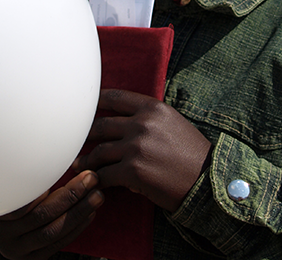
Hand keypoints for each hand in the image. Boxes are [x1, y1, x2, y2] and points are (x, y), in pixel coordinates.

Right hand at [0, 170, 103, 259]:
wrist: (2, 230)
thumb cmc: (12, 196)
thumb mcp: (12, 183)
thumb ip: (29, 173)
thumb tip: (60, 148)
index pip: (21, 195)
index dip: (45, 182)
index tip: (67, 165)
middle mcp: (1, 233)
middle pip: (41, 214)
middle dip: (71, 195)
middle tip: (91, 178)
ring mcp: (15, 249)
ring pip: (52, 231)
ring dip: (79, 212)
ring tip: (97, 195)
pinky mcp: (30, 259)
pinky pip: (57, 244)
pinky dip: (76, 228)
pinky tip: (90, 213)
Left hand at [75, 89, 211, 212]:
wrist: (206, 182)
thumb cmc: (190, 154)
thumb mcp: (173, 123)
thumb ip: (148, 117)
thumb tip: (121, 118)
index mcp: (152, 108)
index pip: (114, 98)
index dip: (94, 103)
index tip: (83, 109)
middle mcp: (143, 123)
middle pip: (100, 125)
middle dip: (85, 135)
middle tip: (76, 142)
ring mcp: (137, 147)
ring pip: (99, 151)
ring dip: (86, 160)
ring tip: (80, 165)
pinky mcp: (133, 171)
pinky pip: (104, 174)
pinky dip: (96, 180)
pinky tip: (93, 182)